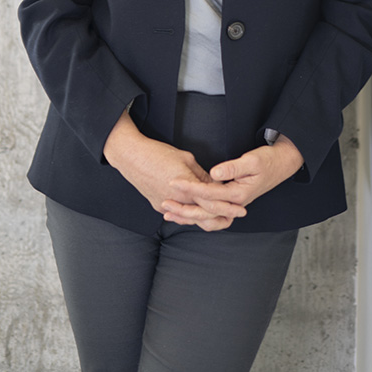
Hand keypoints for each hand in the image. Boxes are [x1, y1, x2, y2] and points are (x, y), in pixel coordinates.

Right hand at [103, 112, 245, 230]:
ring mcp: (166, 205)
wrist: (131, 157)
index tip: (240, 208)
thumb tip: (214, 183)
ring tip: (220, 216)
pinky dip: (189, 214)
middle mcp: (177, 200)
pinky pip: (177, 213)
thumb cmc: (158, 152)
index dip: (228, 206)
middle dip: (221, 217)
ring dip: (205, 217)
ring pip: (190, 218)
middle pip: (203, 216)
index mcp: (187, 187)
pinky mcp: (157, 205)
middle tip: (234, 216)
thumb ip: (201, 174)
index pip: (212, 202)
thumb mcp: (186, 158)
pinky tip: (198, 212)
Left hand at [162, 135, 303, 224]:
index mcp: (238, 194)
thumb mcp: (252, 160)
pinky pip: (210, 211)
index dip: (190, 188)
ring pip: (207, 216)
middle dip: (183, 209)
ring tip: (167, 212)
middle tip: (163, 204)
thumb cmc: (268, 161)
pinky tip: (182, 210)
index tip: (173, 182)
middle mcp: (234, 203)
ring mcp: (232, 203)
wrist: (282, 165)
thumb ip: (232, 167)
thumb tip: (213, 173)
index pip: (209, 194)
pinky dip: (196, 212)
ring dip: (187, 214)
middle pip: (205, 211)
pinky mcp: (230, 200)